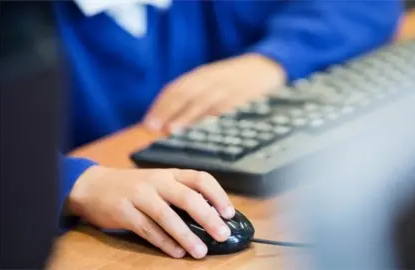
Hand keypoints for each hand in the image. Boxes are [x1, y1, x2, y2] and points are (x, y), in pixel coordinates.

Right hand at [68, 166, 234, 258]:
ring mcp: (139, 196)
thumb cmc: (133, 187)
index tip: (229, 213)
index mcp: (170, 174)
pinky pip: (147, 229)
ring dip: (186, 236)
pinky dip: (164, 242)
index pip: (200, 178)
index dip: (218, 195)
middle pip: (187, 198)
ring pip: (167, 216)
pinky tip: (176, 252)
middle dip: (208, 217)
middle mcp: (156, 182)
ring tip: (200, 251)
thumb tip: (211, 218)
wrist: (93, 186)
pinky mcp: (123, 212)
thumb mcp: (159, 183)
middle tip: (222, 234)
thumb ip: (181, 195)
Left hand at [143, 53, 285, 131]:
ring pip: (205, 101)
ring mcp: (229, 87)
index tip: (148, 123)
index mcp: (202, 76)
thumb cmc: (235, 80)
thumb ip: (194, 97)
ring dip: (188, 116)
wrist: (266, 67)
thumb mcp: (213, 82)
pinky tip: (205, 129)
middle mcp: (213, 80)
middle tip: (156, 127)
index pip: (176, 89)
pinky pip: (228, 107)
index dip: (161, 106)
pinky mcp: (244, 97)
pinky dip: (214, 118)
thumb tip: (168, 123)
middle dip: (170, 110)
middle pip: (187, 94)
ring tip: (174, 129)